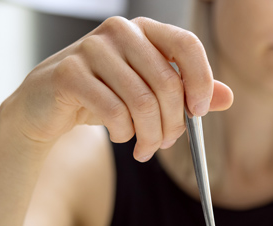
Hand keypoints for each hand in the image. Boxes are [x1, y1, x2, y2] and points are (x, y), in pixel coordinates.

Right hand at [1, 17, 233, 160]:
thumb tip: (227, 96)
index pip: (186, 45)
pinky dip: (123, 132)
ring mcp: (91, 48)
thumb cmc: (103, 97)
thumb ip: (187, 94)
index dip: (200, 80)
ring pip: (141, 101)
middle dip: (172, 123)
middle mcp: (119, 31)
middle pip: (167, 82)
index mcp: (144, 31)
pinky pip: (114, 111)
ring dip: (148, 135)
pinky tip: (120, 136)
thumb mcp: (149, 95)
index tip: (198, 112)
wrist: (46, 107)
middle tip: (164, 144)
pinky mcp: (69, 72)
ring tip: (144, 149)